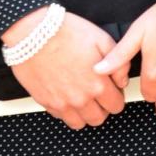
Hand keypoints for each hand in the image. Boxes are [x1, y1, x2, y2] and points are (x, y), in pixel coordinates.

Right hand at [4, 8, 124, 130]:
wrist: (32, 32)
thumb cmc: (65, 32)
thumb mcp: (101, 39)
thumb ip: (118, 62)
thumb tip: (122, 80)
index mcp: (98, 84)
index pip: (116, 105)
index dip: (115, 95)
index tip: (109, 87)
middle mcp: (81, 99)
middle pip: (98, 118)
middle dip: (101, 107)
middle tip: (95, 92)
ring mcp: (62, 103)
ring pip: (80, 123)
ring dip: (83, 112)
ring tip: (80, 96)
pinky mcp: (46, 102)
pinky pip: (60, 117)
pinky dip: (65, 109)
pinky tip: (64, 93)